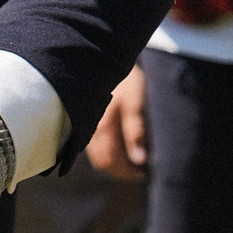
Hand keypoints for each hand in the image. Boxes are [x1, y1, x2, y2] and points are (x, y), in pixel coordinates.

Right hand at [85, 65, 148, 180]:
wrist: (108, 59)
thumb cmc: (128, 80)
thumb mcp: (136, 104)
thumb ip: (136, 132)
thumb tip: (140, 159)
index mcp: (103, 128)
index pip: (112, 161)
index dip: (128, 172)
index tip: (145, 173)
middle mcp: (91, 129)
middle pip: (103, 162)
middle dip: (121, 172)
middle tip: (141, 173)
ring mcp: (87, 126)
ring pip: (98, 155)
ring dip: (115, 164)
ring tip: (134, 163)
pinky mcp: (88, 120)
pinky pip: (95, 146)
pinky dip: (108, 153)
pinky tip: (121, 150)